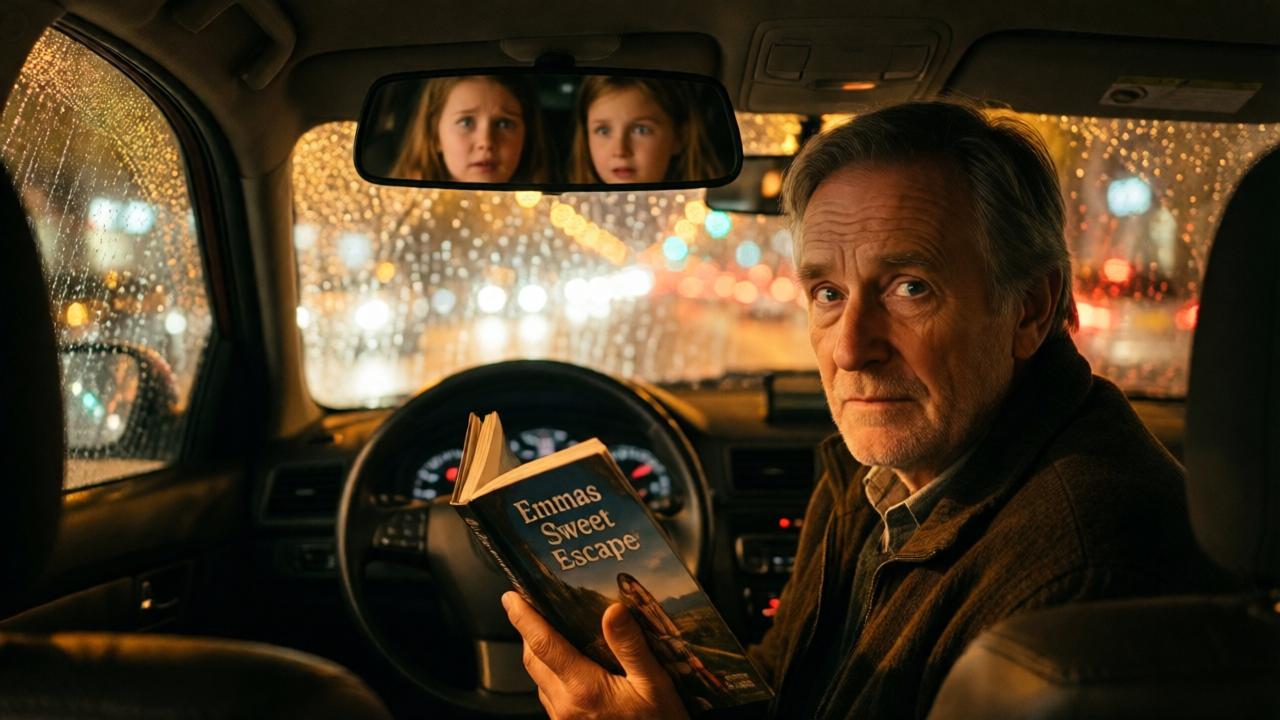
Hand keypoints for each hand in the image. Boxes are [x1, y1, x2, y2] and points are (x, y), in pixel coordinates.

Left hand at [502, 591, 689, 719]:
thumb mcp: (655, 684)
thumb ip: (631, 647)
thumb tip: (613, 611)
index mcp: (584, 688)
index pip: (543, 644)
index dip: (523, 617)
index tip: (511, 597)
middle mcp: (566, 706)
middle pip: (533, 660)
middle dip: (526, 631)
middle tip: (525, 605)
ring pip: (538, 679)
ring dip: (536, 654)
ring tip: (545, 631)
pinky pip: (549, 697)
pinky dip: (548, 675)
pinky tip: (564, 667)